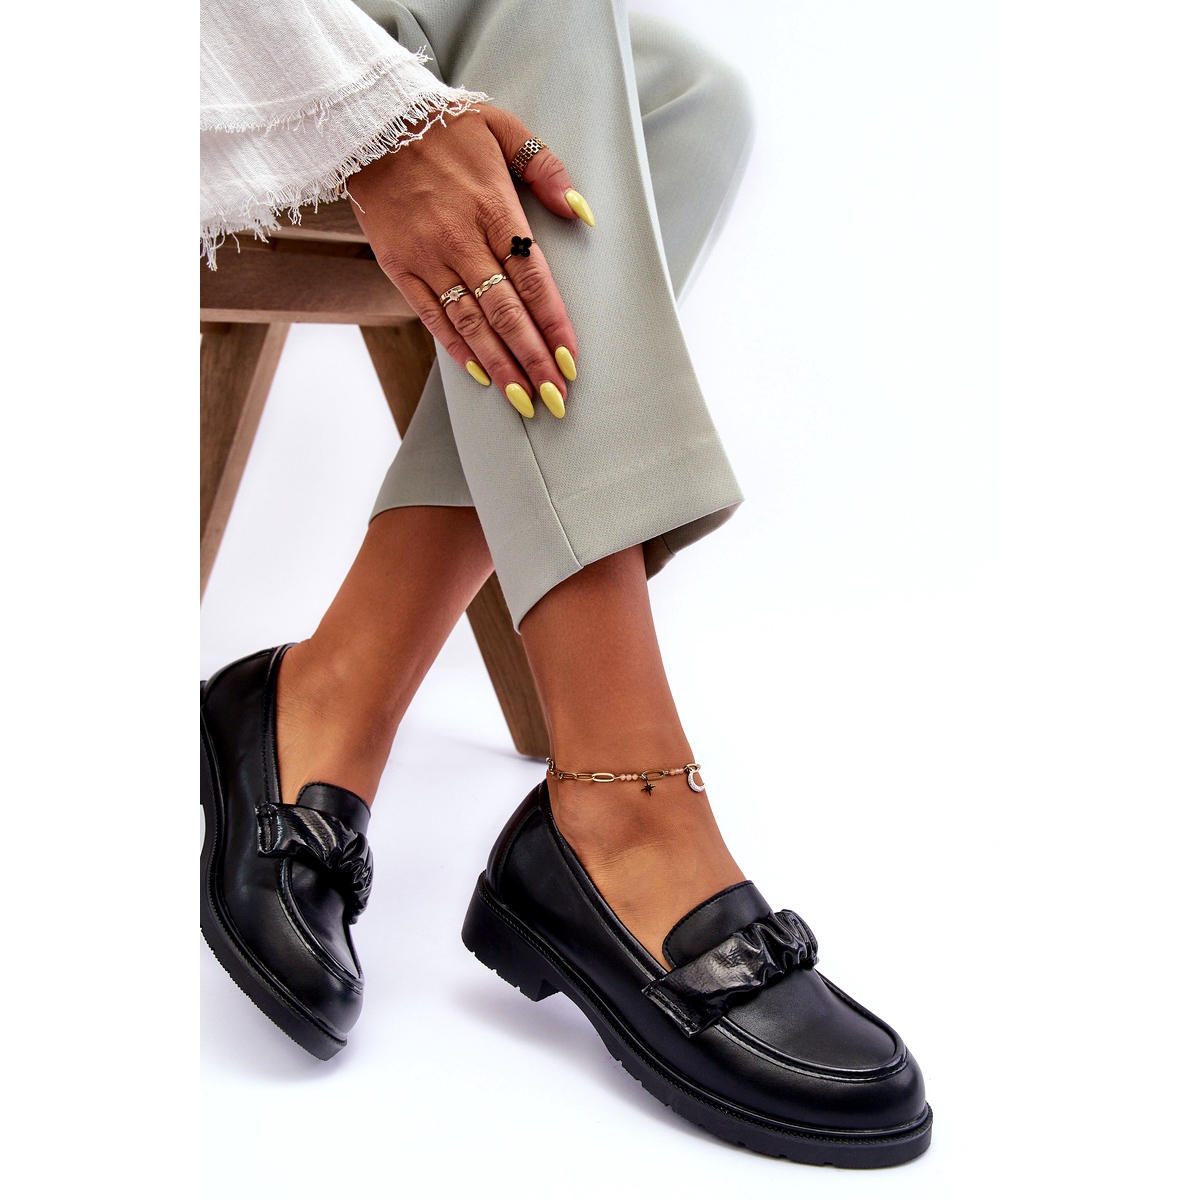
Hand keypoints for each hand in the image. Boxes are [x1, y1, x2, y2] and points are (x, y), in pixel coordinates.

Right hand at [346, 105, 593, 417]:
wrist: (368, 119)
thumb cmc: (442, 125)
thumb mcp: (502, 127)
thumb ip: (545, 168)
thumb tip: (580, 211)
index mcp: (494, 208)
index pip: (533, 279)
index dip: (554, 324)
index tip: (571, 360)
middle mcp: (462, 239)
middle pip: (506, 312)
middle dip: (534, 360)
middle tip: (555, 398)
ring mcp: (428, 257)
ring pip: (471, 323)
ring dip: (501, 365)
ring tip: (523, 400)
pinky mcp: (399, 266)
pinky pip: (432, 316)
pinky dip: (457, 348)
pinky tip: (482, 375)